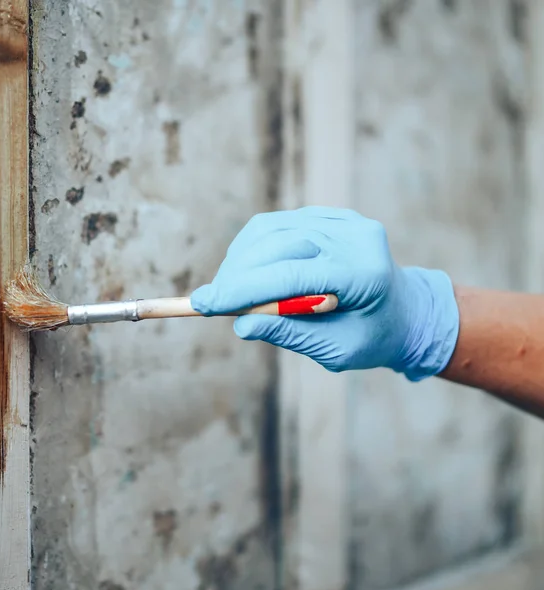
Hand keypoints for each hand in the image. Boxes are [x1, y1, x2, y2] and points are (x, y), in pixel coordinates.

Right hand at [191, 207, 458, 380]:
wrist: (407, 311)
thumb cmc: (373, 337)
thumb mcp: (335, 350)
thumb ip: (289, 333)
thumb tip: (240, 325)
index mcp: (364, 274)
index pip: (290, 275)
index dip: (242, 290)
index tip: (204, 304)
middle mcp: (355, 237)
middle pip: (277, 245)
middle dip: (236, 274)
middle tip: (210, 301)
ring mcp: (344, 220)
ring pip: (272, 230)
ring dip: (240, 259)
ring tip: (227, 289)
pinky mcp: (331, 216)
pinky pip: (279, 224)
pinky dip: (254, 247)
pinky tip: (247, 270)